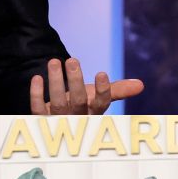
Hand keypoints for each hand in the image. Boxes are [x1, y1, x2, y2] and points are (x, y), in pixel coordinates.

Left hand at [30, 57, 145, 114]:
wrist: (60, 116)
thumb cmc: (83, 103)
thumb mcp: (99, 96)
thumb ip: (119, 90)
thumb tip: (141, 85)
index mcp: (94, 112)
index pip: (102, 103)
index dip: (103, 91)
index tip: (102, 73)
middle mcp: (77, 118)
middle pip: (78, 101)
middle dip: (75, 81)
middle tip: (73, 59)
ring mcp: (58, 119)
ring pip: (57, 103)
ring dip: (55, 82)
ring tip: (54, 61)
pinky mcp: (41, 118)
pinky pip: (37, 108)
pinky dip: (36, 94)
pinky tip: (37, 77)